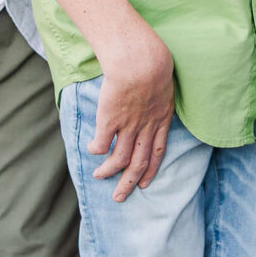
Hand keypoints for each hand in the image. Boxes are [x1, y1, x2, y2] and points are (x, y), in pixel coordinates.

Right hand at [91, 24, 174, 200]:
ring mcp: (129, 125)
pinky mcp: (110, 120)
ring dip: (109, 171)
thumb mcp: (163, 82)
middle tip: (120, 197)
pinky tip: (92, 150)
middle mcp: (146, 127)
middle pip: (139, 162)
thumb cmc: (150, 62)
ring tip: (99, 176)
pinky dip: (96, 150)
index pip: (158, 151)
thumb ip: (158, 95)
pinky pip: (101, 144)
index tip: (145, 183)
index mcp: (161, 118)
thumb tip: (153, 98)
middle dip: (129, 182)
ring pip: (119, 159)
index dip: (151, 169)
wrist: (139, 59)